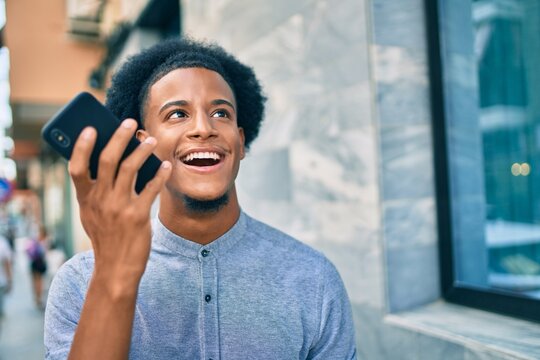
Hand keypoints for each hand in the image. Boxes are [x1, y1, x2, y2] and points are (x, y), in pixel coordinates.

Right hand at [68, 119, 170, 294]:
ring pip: (130, 168)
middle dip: (119, 137)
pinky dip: (160, 174)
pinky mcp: (138, 216)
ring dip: (142, 150)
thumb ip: (96, 191)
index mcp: (85, 199)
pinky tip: (166, 166)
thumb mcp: (91, 214)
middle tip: (130, 123)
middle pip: (107, 160)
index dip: (82, 146)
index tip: (91, 128)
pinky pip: (151, 188)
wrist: (116, 268)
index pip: (76, 167)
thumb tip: (109, 159)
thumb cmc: (106, 236)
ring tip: (151, 140)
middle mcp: (100, 200)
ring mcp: (119, 208)